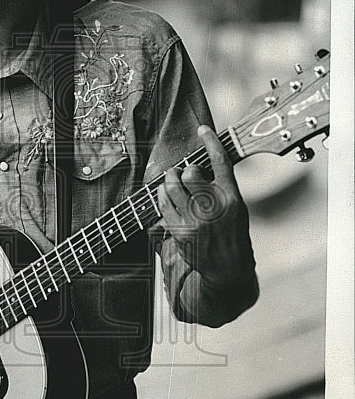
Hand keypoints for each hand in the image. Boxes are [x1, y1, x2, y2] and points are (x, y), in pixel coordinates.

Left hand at [158, 125, 253, 291]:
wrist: (228, 269)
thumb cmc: (233, 235)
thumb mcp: (237, 209)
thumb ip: (222, 187)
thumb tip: (201, 166)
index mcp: (232, 198)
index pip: (220, 162)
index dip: (210, 141)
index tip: (203, 130)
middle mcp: (213, 207)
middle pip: (190, 173)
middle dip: (185, 169)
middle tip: (185, 173)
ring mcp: (195, 220)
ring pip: (172, 186)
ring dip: (169, 179)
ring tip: (172, 180)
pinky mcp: (180, 231)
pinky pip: (163, 204)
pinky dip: (161, 195)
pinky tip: (165, 195)